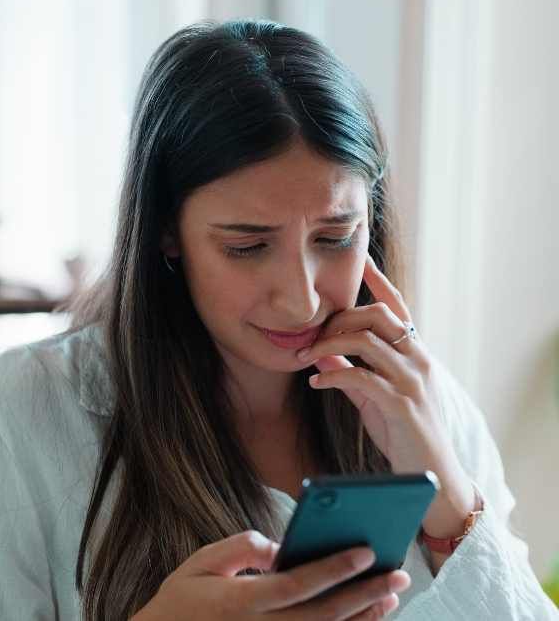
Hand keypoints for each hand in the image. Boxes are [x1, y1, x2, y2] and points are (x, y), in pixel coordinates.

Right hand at [133, 531, 408, 619]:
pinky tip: (365, 617)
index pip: (298, 585)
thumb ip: (240, 549)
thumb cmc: (182, 602)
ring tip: (389, 595)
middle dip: (365, 592)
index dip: (334, 569)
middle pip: (325, 614)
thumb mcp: (199, 564)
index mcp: (241, 602)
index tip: (365, 551)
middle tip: (397, 573)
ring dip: (364, 616)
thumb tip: (279, 547)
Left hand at [296, 256, 476, 542]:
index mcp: (414, 352)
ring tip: (305, 356)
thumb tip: (322, 346)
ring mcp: (413, 380)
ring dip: (328, 344)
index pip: (396, 307)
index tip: (358, 259)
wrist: (428, 473)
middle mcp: (419, 359)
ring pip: (368, 340)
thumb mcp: (372, 393)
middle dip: (338, 317)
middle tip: (309, 334)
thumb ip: (353, 367)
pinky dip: (333, 374)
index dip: (377, 281)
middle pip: (377, 315)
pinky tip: (316, 382)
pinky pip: (361, 377)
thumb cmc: (401, 429)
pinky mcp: (403, 404)